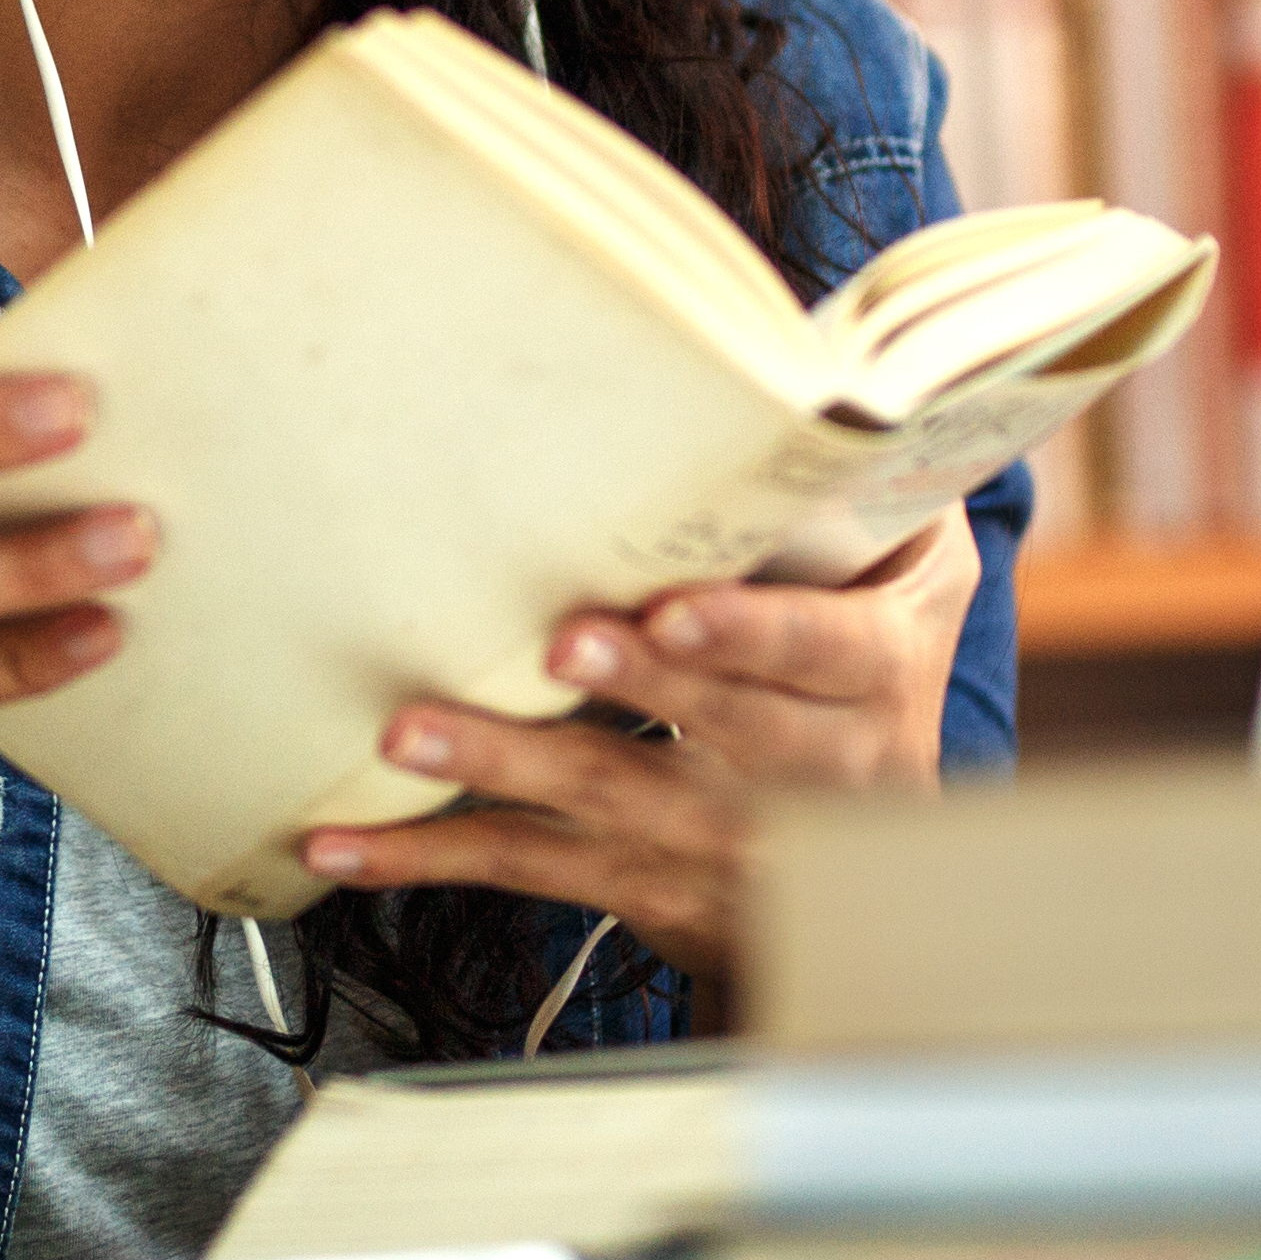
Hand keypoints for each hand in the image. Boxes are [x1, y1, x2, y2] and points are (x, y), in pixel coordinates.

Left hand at [295, 512, 982, 981]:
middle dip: (631, 685)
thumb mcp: (915, 585)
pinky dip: (431, 859)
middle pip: (715, 728)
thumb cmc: (868, 673)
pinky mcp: (647, 888)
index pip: (816, 650)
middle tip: (552, 644)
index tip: (674, 609)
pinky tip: (345, 846)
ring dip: (504, 768)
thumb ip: (884, 492)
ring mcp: (723, 843)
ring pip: (608, 800)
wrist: (889, 880)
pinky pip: (534, 870)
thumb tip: (837, 371)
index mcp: (872, 676)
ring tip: (410, 733)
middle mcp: (809, 774)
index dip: (746, 633)